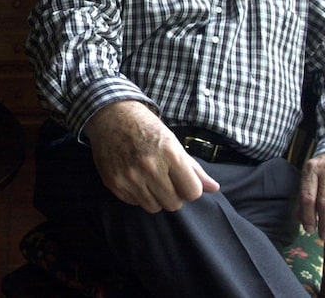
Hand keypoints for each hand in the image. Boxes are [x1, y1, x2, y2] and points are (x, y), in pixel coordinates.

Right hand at [83, 101, 219, 213]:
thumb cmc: (146, 128)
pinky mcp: (114, 183)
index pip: (192, 192)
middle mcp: (150, 167)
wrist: (111, 116)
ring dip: (155, 197)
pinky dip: (138, 194)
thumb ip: (193, 168)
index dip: (189, 188)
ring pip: (153, 207)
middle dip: (173, 194)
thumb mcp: (173, 142)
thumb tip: (214, 189)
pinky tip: (135, 177)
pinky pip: (135, 203)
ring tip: (149, 179)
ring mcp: (130, 176)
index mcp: (170, 154)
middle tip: (165, 179)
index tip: (182, 179)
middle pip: (174, 204)